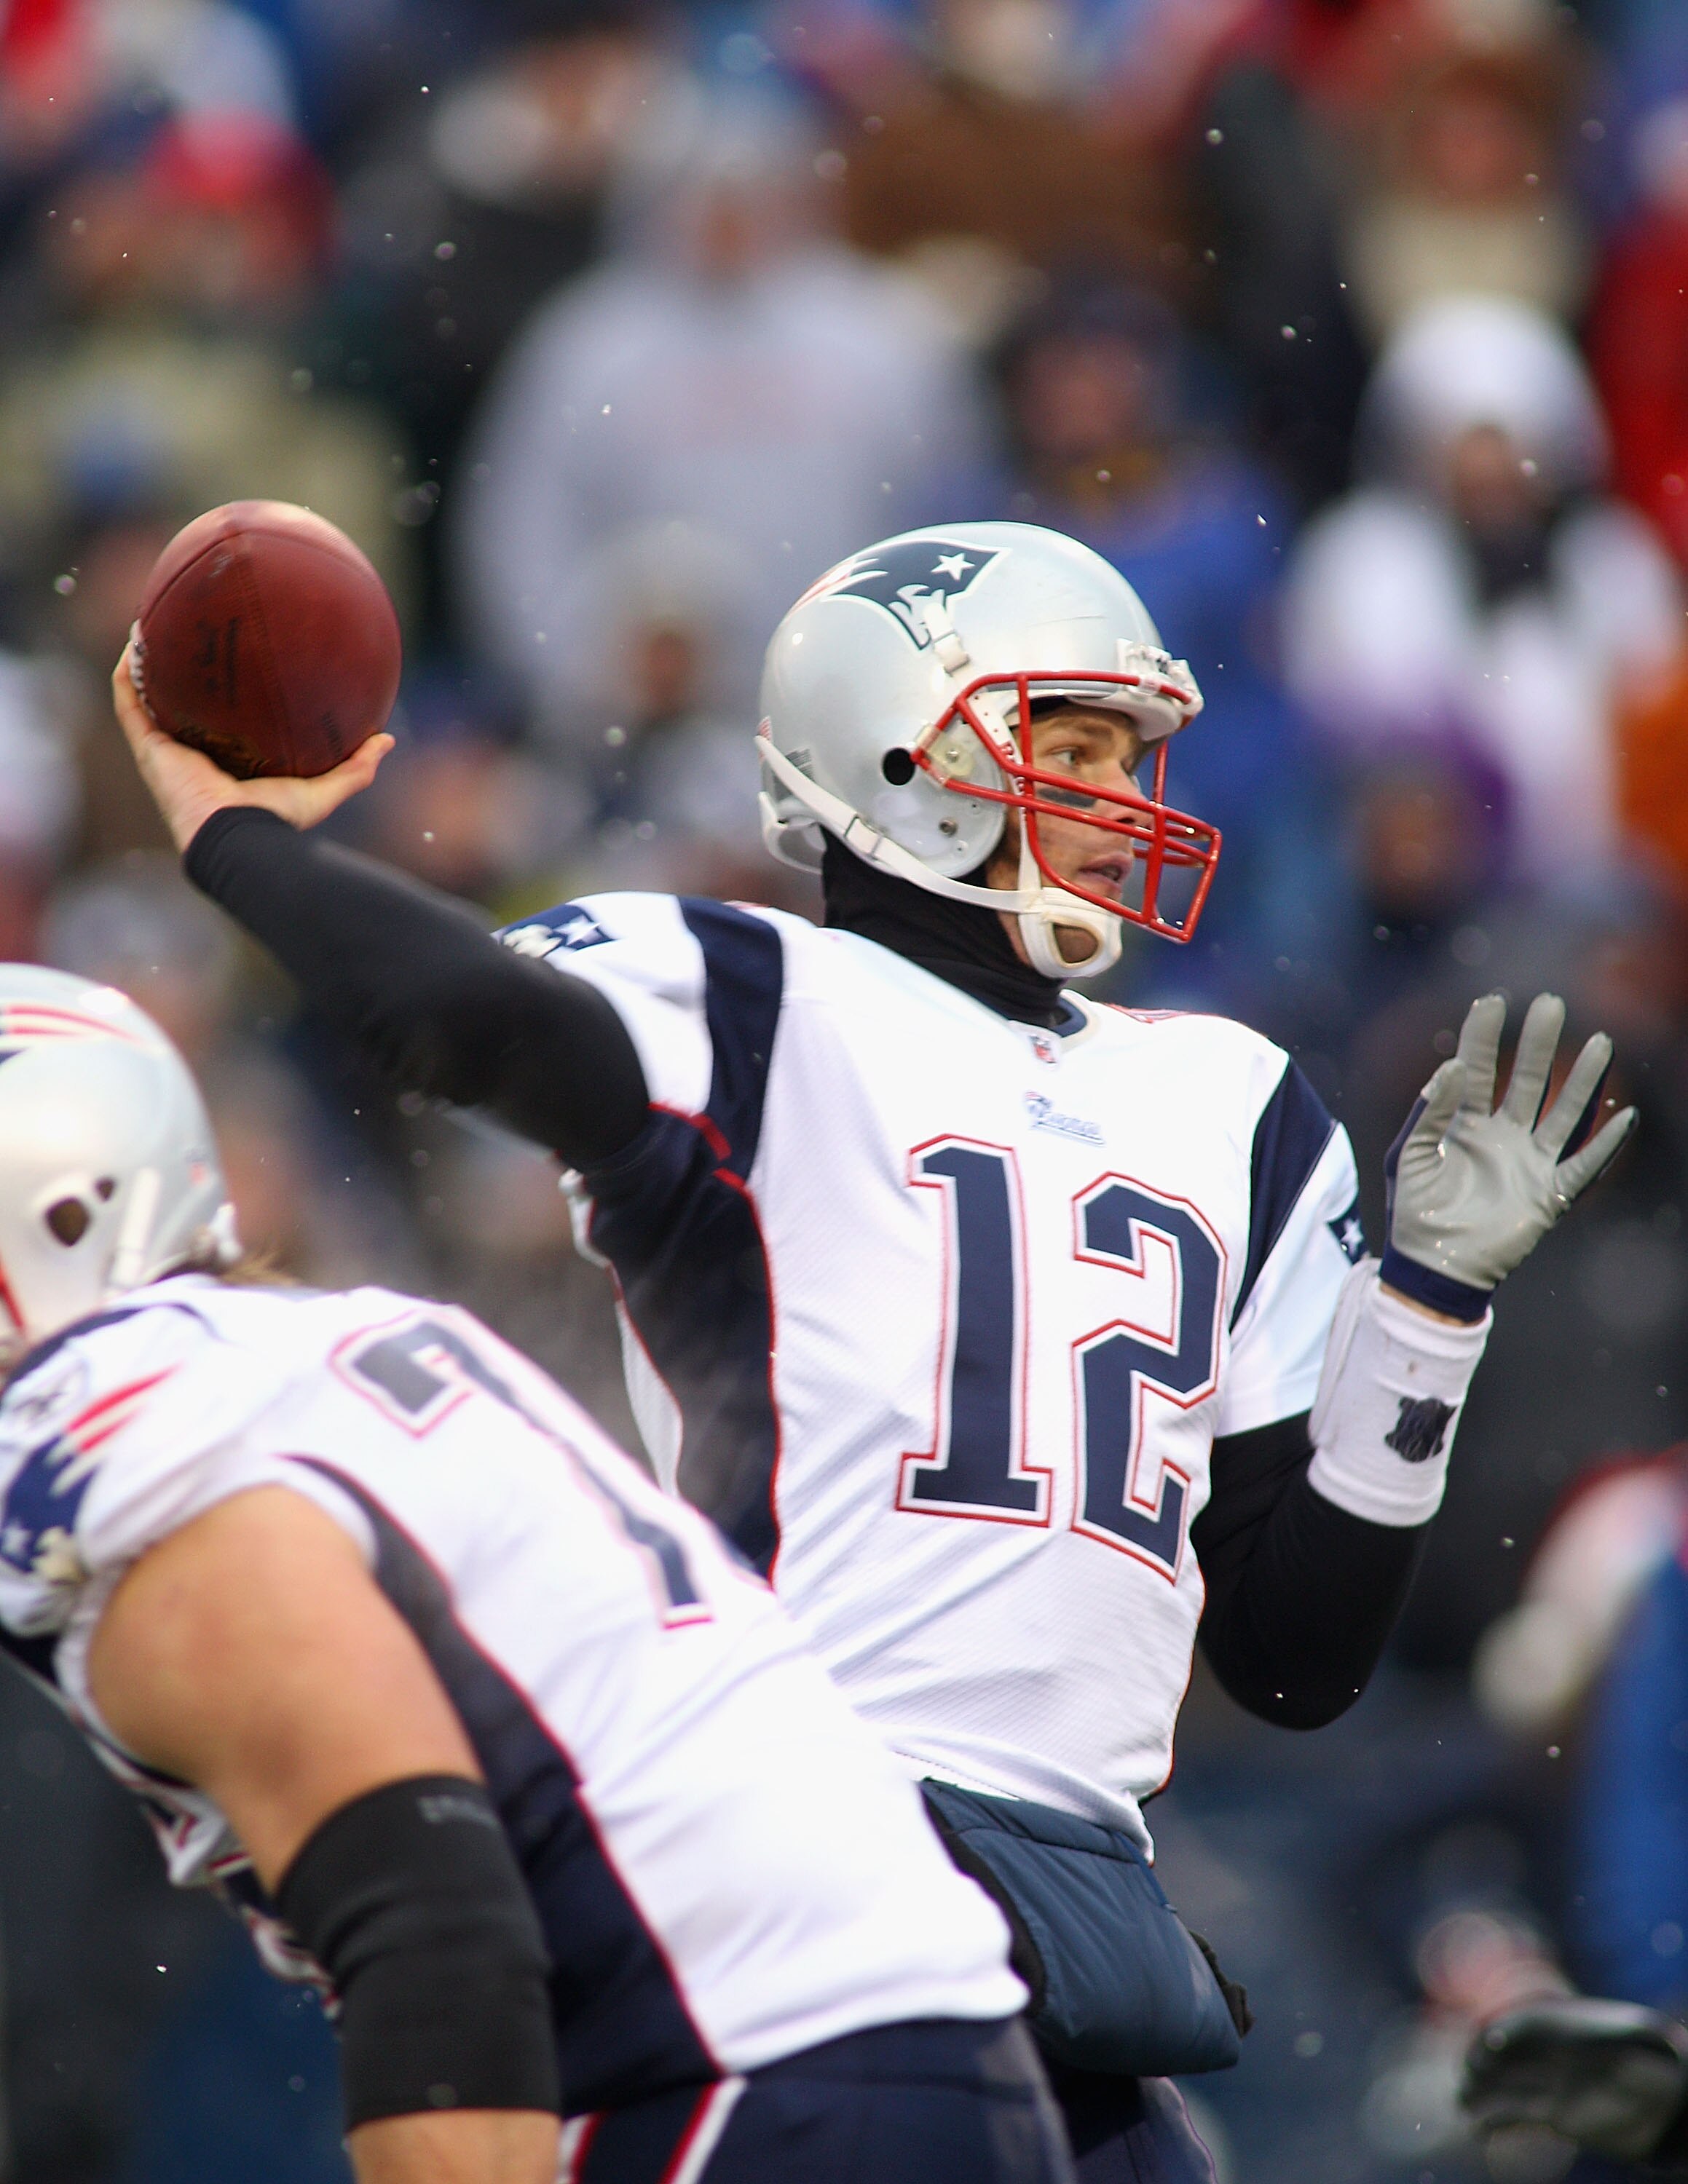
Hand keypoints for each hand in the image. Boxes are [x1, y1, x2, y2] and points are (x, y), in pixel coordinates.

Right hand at [112, 640, 393, 853]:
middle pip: (182, 706)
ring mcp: (165, 750)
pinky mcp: (148, 747)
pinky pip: (129, 700)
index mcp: (226, 763)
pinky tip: (136, 639)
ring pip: (148, 697)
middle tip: (193, 633)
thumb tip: (387, 740)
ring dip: (147, 662)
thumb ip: (355, 768)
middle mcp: (192, 754)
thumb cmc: (276, 821)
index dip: (223, 696)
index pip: (221, 723)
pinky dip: (129, 671)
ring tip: (153, 623)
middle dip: (182, 672)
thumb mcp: (323, 791)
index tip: (234, 662)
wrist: (237, 838)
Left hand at [1384, 993, 1636, 1304]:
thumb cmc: (1414, 1211)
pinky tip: (1624, 1117)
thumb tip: (1449, 1065)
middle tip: (1552, 1004)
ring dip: (1582, 1081)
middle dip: (1538, 1044)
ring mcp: (1528, 1163)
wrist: (1433, 1267)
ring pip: (1561, 1114)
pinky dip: (1604, 1144)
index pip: (1476, 1070)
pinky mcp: (1547, 1195)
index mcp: (1464, 1124)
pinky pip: (1582, 1166)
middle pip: (1526, 1081)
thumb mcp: (1410, 1155)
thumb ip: (1428, 1112)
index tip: (1493, 1000)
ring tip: (1600, 1043)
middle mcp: (1501, 1136)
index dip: (1483, 1037)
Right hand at [1462, 1996, 1687, 2163]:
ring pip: (1507, 2086)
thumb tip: (1640, 2042)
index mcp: (1568, 2031)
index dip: (1512, 2032)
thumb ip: (1636, 2041)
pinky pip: (1519, 2116)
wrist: (1661, 2097)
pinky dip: (1497, 2122)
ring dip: (1482, 2091)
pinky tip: (1480, 2129)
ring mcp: (1551, 2086)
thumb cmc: (1656, 2061)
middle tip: (1469, 2075)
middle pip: (1510, 2057)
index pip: (1530, 2026)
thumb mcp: (1650, 2045)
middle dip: (1486, 2062)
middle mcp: (1552, 2058)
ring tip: (1463, 2102)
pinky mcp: (1554, 2115)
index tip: (1494, 2042)